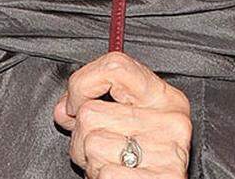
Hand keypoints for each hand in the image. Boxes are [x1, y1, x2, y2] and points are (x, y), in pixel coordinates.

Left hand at [52, 51, 191, 177]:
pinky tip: (119, 177)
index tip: (75, 104)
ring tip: (113, 165)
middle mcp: (169, 121)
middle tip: (103, 150)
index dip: (83, 84)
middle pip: (90, 113)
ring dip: (91, 162)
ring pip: (91, 145)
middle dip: (83, 137)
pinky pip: (105, 173)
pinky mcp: (163, 178)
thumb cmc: (146, 164)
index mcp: (163, 98)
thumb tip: (64, 109)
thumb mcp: (127, 125)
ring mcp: (168, 151)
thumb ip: (96, 109)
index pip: (115, 67)